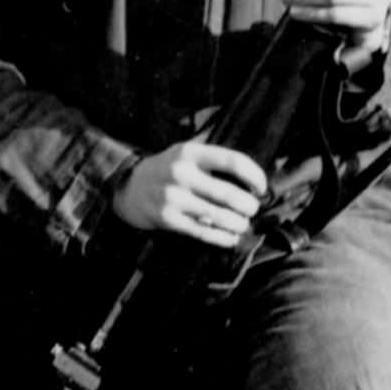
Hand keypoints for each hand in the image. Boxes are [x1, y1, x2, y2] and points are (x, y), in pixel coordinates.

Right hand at [116, 140, 267, 248]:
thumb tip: (255, 178)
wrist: (129, 187)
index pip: (233, 161)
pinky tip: (231, 237)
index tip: (261, 188)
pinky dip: (223, 238)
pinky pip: (204, 233)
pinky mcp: (168, 219)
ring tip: (242, 224)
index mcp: (190, 152)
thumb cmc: (168, 170)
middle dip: (249, 206)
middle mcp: (181, 172)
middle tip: (252, 209)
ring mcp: (173, 197)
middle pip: (230, 194)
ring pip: (219, 216)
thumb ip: (215, 159)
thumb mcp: (186, 152)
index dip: (255, 176)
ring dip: (239, 224)